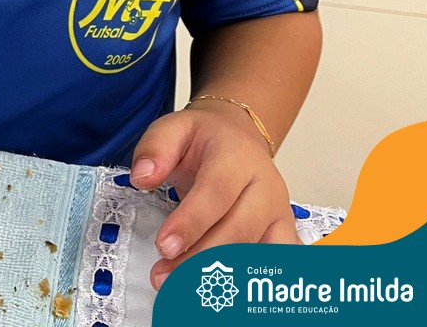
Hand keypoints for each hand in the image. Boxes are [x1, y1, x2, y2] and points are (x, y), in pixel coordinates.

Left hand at [129, 99, 299, 290]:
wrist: (238, 136)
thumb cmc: (203, 138)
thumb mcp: (174, 127)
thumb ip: (156, 148)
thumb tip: (142, 177)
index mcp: (237, 157)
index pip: (216, 193)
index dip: (191, 222)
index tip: (163, 246)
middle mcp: (266, 187)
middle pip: (238, 230)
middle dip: (199, 259)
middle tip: (162, 278)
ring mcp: (279, 214)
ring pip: (257, 254)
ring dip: (223, 280)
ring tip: (183, 294)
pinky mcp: (284, 236)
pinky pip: (274, 267)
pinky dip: (250, 287)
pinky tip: (220, 298)